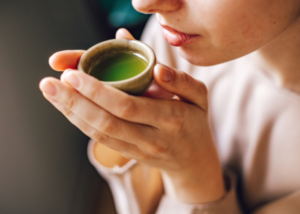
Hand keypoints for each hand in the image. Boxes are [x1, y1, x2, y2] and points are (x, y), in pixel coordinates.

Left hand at [41, 29, 224, 202]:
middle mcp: (151, 137)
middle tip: (50, 83)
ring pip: (99, 134)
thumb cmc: (195, 122)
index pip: (128, 106)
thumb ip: (180, 79)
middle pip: (107, 122)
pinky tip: (67, 108)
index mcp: (170, 118)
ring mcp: (138, 149)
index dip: (98, 92)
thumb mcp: (199, 97)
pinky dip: (81, 123)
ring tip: (51, 93)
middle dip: (75, 102)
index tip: (74, 74)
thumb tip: (156, 68)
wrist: (193, 160)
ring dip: (72, 113)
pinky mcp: (129, 154)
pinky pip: (101, 140)